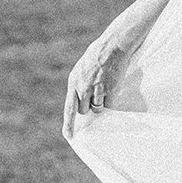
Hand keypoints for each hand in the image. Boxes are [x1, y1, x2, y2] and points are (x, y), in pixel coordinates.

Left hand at [64, 16, 141, 138]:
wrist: (113, 46)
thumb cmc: (97, 56)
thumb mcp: (81, 70)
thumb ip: (78, 85)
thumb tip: (80, 103)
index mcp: (73, 82)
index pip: (69, 108)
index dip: (68, 124)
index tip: (69, 136)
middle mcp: (83, 88)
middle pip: (83, 110)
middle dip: (88, 107)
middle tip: (94, 95)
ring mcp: (97, 90)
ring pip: (97, 109)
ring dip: (100, 104)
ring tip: (104, 87)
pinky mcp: (110, 91)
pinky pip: (109, 106)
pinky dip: (110, 101)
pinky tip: (112, 88)